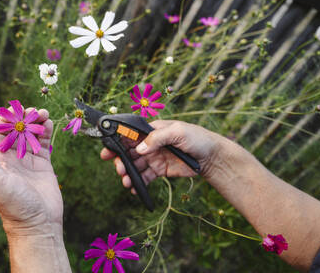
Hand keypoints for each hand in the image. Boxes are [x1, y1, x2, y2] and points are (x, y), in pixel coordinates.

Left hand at [0, 108, 61, 235]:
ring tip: (45, 114)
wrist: (38, 225)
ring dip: (36, 122)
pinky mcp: (43, 165)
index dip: (6, 119)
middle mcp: (11, 159)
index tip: (16, 108)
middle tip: (34, 109)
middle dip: (24, 118)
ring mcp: (28, 161)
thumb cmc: (13, 205)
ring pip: (30, 134)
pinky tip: (49, 124)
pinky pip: (43, 144)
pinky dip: (46, 132)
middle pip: (16, 130)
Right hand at [100, 120, 221, 193]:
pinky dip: (137, 183)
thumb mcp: (178, 132)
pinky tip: (134, 189)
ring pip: (134, 166)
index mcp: (151, 130)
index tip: (107, 151)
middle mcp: (150, 143)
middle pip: (128, 152)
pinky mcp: (159, 170)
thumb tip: (139, 148)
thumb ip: (157, 138)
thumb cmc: (197, 138)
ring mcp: (154, 157)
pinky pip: (144, 177)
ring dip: (127, 174)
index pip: (129, 134)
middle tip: (119, 170)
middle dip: (120, 161)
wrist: (212, 157)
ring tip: (126, 182)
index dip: (116, 142)